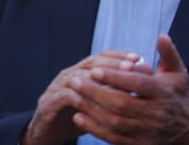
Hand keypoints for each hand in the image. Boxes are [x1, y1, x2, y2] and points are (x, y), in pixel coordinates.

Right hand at [20, 51, 142, 144]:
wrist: (47, 132)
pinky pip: (65, 97)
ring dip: (98, 79)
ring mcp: (57, 88)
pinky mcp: (49, 103)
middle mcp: (69, 75)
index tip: (139, 58)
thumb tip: (141, 83)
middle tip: (132, 66)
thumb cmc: (76, 115)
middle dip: (112, 64)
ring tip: (116, 82)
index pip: (100, 57)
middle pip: (91, 64)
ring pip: (78, 78)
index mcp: (80, 72)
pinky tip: (94, 102)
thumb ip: (114, 91)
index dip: (119, 56)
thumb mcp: (98, 102)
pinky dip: (79, 98)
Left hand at [68, 35, 188, 144]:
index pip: (137, 84)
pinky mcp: (140, 144)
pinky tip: (79, 116)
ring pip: (114, 121)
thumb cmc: (177, 94)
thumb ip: (168, 54)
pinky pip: (114, 137)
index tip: (94, 70)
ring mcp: (148, 132)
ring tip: (72, 95)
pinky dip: (94, 128)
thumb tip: (162, 37)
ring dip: (90, 109)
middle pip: (121, 103)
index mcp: (164, 93)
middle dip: (95, 92)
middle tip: (75, 81)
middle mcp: (157, 114)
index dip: (115, 77)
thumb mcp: (177, 72)